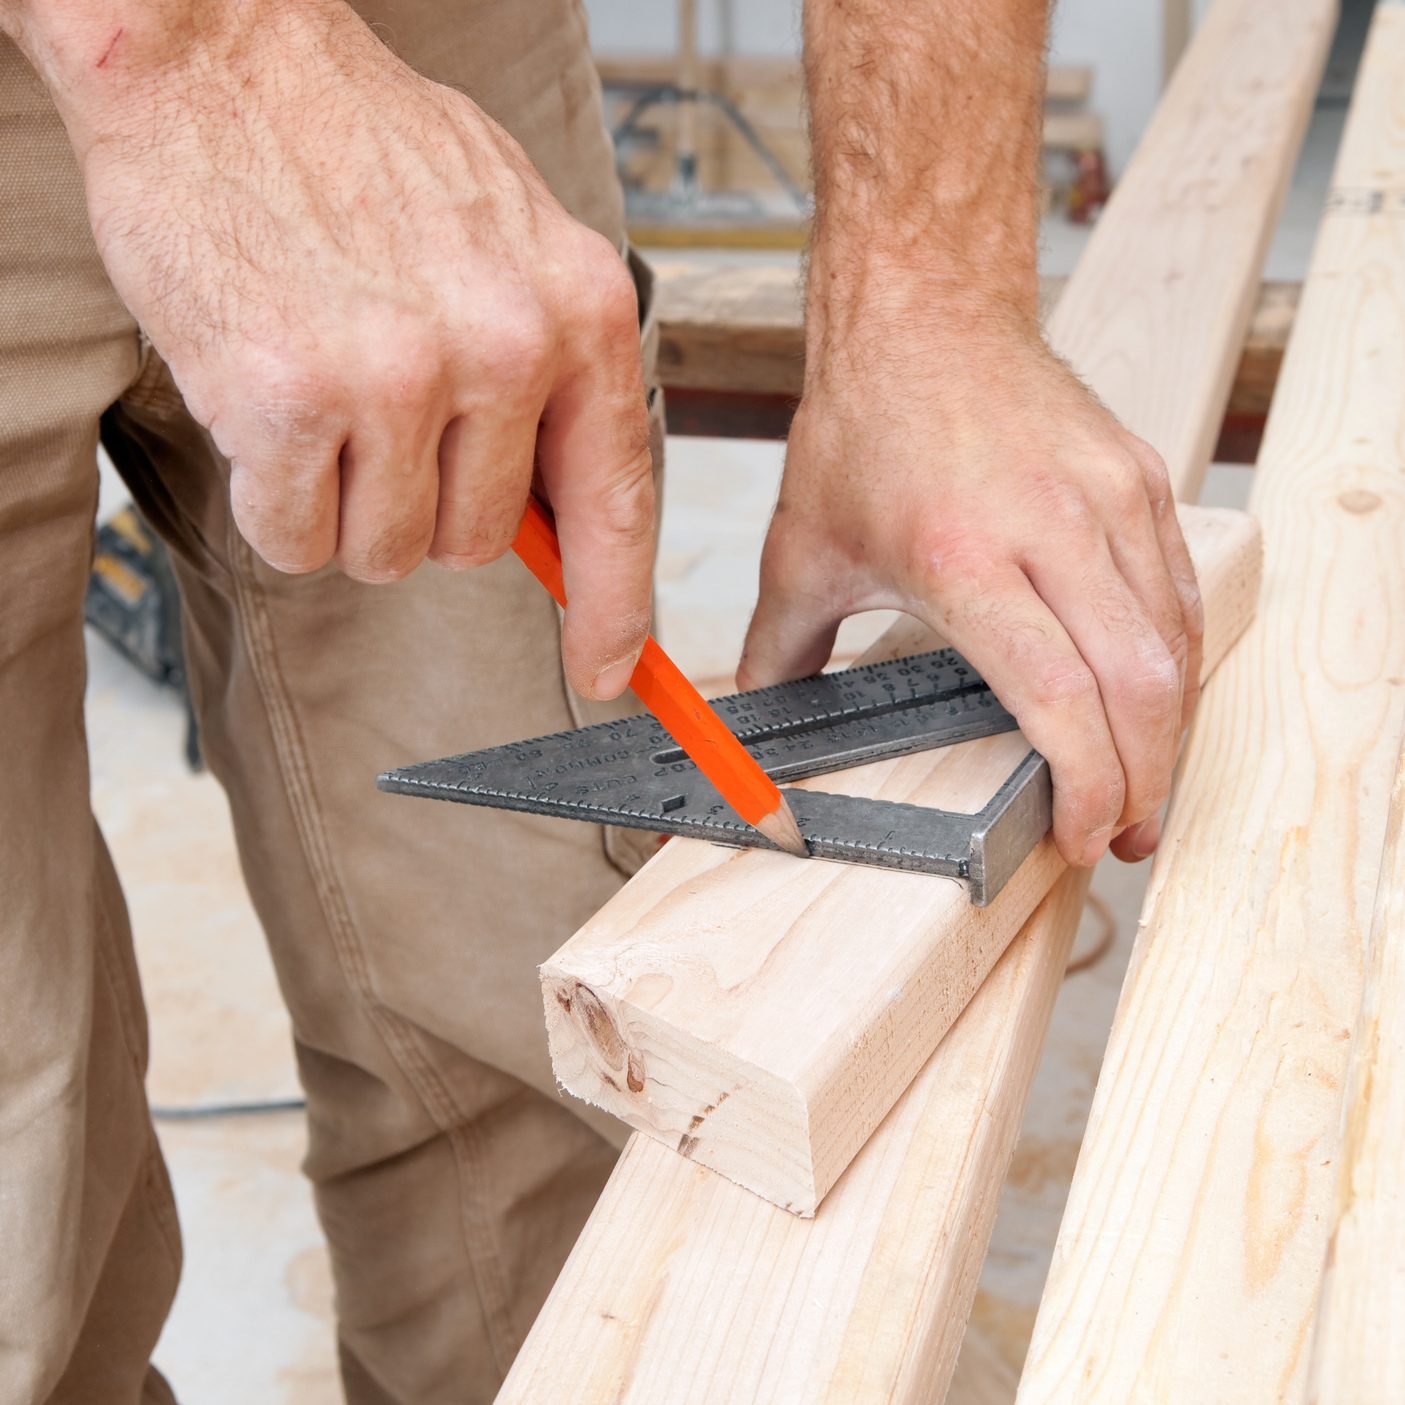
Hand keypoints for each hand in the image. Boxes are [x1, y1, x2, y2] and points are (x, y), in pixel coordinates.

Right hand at [56, 0, 653, 698]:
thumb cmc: (363, 147)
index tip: (609, 667)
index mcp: (579, 308)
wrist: (220, 54)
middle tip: (377, 414)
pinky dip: (275, 501)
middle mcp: (506, 346)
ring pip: (388, 551)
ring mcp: (401, 374)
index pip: (617, 500)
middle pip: (479, 543)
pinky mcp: (293, 398)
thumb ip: (549, 371)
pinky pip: (297, 538)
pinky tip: (266, 408)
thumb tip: (561, 513)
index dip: (614, 604)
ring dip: (345, 504)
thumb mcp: (508, 241)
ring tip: (322, 395)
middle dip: (423, 505)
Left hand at [740, 323, 1202, 866]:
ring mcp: (1109, 498)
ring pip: (1175, 642)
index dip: (1085, 782)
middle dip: (1142, 781)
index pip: (1059, 694)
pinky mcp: (1140, 478)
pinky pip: (1179, 591)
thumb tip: (748, 723)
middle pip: (1139, 685)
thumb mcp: (801, 552)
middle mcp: (1050, 527)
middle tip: (1123, 832)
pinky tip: (1153, 700)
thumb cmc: (862, 428)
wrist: (922, 315)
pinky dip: (1175, 661)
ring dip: (1168, 731)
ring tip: (1142, 783)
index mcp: (962, 557)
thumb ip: (778, 654)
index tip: (1081, 833)